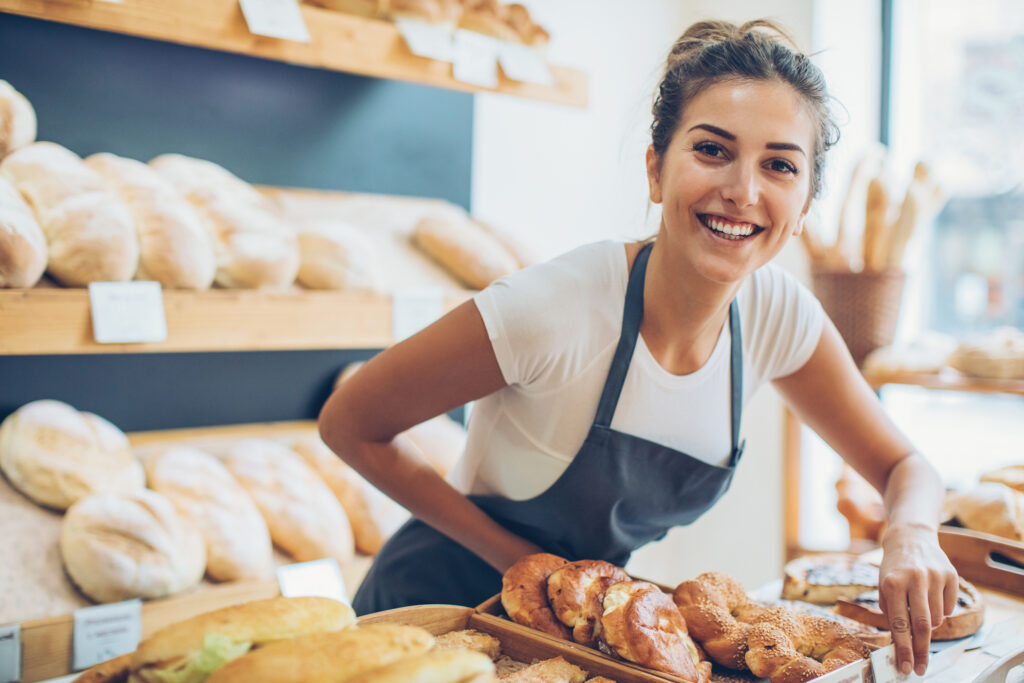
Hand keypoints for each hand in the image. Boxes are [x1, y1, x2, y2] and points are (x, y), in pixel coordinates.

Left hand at [878, 523, 958, 675]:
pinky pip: (949, 607)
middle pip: (923, 625)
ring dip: (929, 625)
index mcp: (892, 583)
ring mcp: (935, 576)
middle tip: (920, 666)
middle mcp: (914, 579)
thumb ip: (892, 613)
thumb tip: (902, 643)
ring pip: (937, 618)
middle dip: (921, 650)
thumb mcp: (883, 587)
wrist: (910, 539)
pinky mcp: (951, 575)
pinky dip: (941, 611)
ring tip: (920, 611)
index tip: (906, 667)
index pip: (900, 624)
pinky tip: (932, 597)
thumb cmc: (894, 568)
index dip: (904, 649)